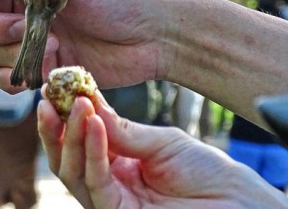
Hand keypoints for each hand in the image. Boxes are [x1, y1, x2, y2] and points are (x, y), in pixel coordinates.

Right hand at [37, 90, 287, 208]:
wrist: (239, 202)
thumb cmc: (207, 171)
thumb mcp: (160, 141)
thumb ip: (121, 130)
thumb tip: (84, 104)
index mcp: (119, 162)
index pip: (83, 139)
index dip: (66, 116)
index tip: (56, 88)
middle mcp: (110, 183)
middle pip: (68, 159)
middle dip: (55, 129)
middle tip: (48, 99)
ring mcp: (113, 201)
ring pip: (74, 172)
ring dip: (71, 137)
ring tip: (73, 105)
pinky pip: (96, 183)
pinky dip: (92, 153)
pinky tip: (93, 124)